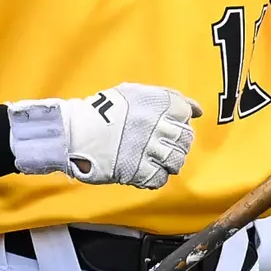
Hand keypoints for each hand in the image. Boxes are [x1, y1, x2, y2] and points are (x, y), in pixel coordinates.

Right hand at [6, 83, 200, 188]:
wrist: (75, 132)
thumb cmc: (102, 110)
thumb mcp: (132, 92)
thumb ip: (164, 97)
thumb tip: (195, 109)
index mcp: (157, 102)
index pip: (186, 112)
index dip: (181, 119)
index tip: (173, 124)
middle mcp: (158, 125)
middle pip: (185, 137)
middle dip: (178, 141)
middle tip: (162, 143)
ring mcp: (150, 149)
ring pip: (177, 160)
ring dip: (169, 160)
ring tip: (155, 158)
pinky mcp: (139, 171)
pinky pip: (160, 178)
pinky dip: (155, 176)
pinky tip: (145, 169)